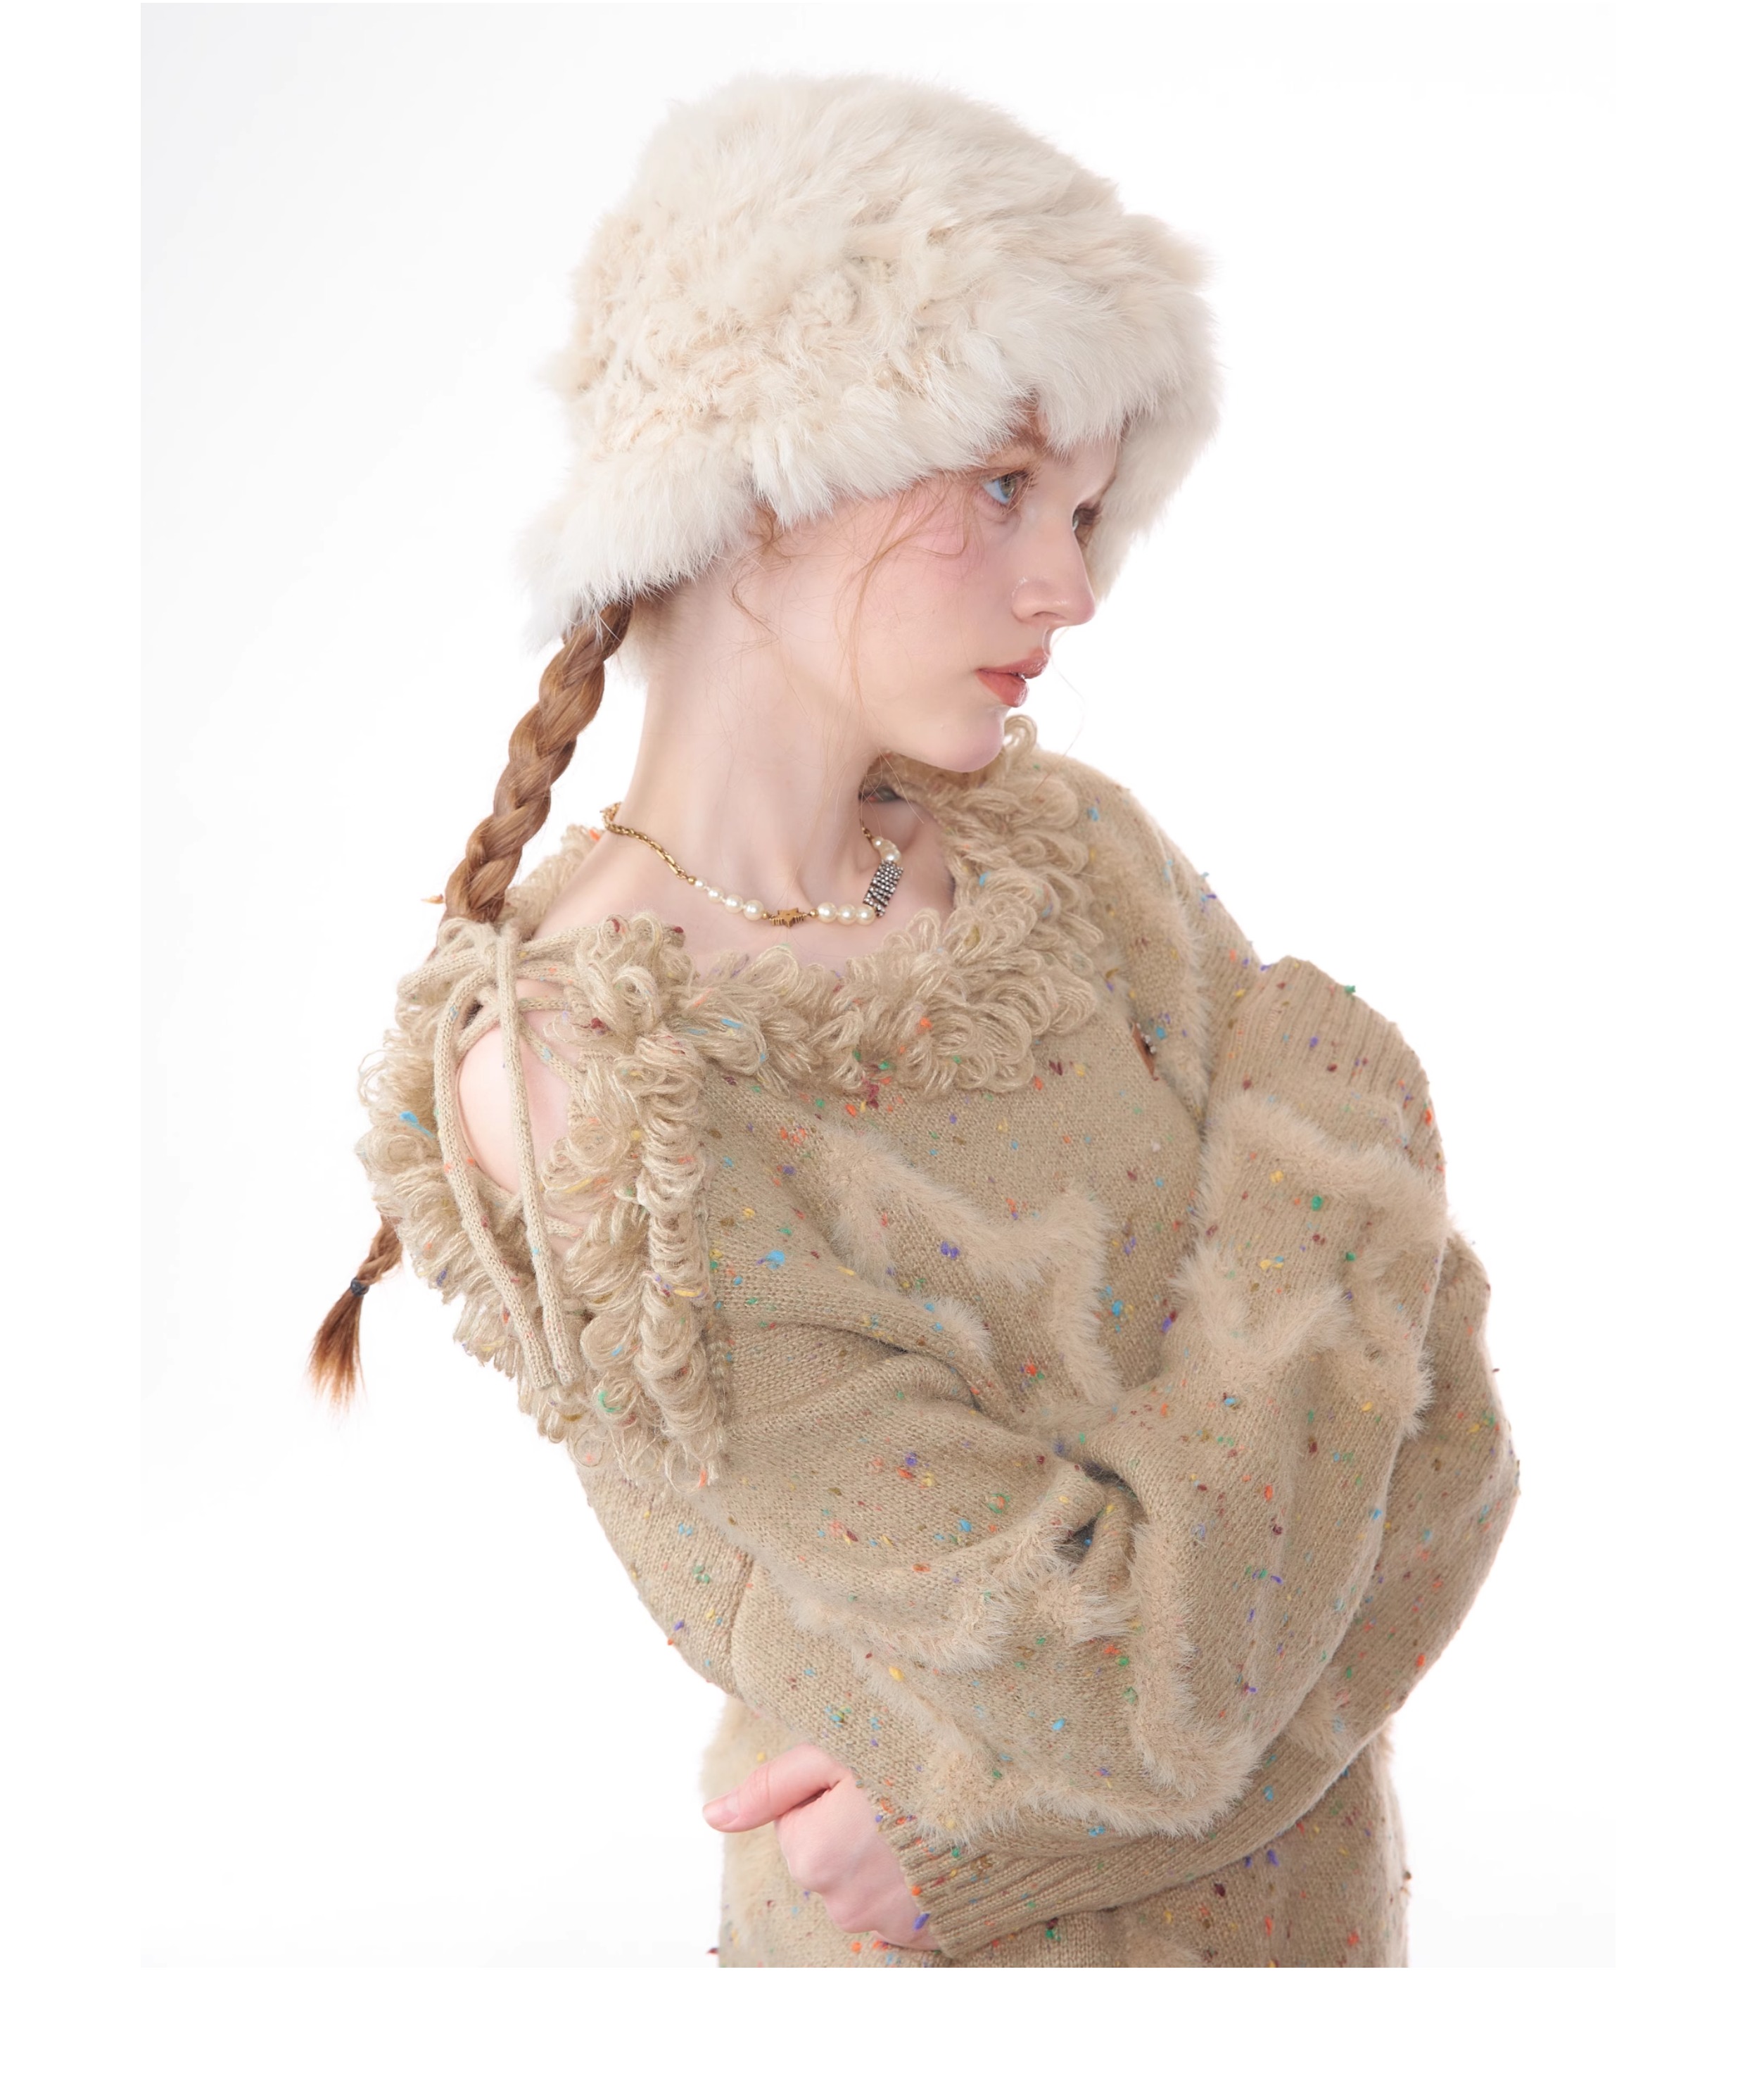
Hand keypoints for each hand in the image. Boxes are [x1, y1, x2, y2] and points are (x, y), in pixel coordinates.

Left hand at [701, 1744, 940, 1951]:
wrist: (1005, 1794)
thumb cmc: (915, 1757)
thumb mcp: (832, 1751)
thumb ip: (769, 1786)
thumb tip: (712, 1815)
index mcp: (812, 1857)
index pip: (795, 1822)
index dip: (828, 1791)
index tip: (865, 1775)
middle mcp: (843, 1904)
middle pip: (827, 1857)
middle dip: (850, 1828)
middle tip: (895, 1795)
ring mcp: (888, 1926)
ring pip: (863, 1882)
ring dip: (883, 1856)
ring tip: (922, 1818)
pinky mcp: (928, 1935)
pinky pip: (900, 1906)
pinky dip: (912, 1882)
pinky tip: (938, 1850)